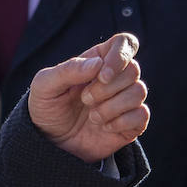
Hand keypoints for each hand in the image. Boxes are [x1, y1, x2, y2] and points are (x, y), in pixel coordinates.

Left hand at [28, 32, 148, 162]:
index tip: (102, 74)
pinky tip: (103, 127)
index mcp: (96, 60)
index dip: (120, 55)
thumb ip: (68, 70)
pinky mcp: (132, 122)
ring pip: (139, 91)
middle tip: (85, 99)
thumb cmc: (46, 107)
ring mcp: (125, 100)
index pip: (124, 43)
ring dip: (112, 106)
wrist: (50, 143)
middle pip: (133, 69)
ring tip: (92, 116)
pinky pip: (142, 115)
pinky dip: (121, 122)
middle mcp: (115, 77)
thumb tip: (98, 64)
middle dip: (107, 87)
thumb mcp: (45, 85)